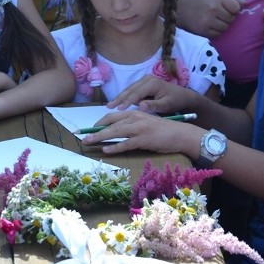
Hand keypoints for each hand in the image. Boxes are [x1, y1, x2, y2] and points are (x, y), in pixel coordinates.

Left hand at [81, 110, 197, 153]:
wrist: (180, 134)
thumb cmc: (163, 130)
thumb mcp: (145, 123)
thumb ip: (132, 124)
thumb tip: (116, 131)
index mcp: (134, 113)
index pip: (112, 116)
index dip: (99, 123)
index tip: (90, 129)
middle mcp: (135, 118)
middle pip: (110, 123)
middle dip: (95, 130)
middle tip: (83, 136)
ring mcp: (139, 128)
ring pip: (115, 132)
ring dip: (99, 138)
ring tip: (88, 142)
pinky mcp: (143, 139)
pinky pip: (125, 144)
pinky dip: (114, 147)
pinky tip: (106, 150)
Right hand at [106, 75, 198, 112]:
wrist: (184, 96)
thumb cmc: (176, 101)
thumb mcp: (166, 105)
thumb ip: (153, 105)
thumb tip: (140, 106)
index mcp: (152, 83)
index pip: (136, 93)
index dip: (127, 101)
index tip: (118, 109)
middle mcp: (146, 79)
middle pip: (129, 89)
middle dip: (119, 98)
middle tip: (108, 107)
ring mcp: (145, 80)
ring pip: (129, 90)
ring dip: (121, 98)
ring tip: (110, 106)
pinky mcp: (144, 84)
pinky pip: (133, 91)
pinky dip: (126, 97)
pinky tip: (120, 104)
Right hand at [177, 0, 240, 38]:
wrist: (176, 7)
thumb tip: (245, 4)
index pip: (236, 7)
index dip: (233, 9)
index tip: (227, 8)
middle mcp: (213, 9)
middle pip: (231, 18)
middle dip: (227, 17)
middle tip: (217, 13)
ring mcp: (208, 21)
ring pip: (225, 27)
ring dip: (222, 24)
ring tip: (213, 19)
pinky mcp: (203, 31)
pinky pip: (217, 34)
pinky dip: (215, 31)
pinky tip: (208, 25)